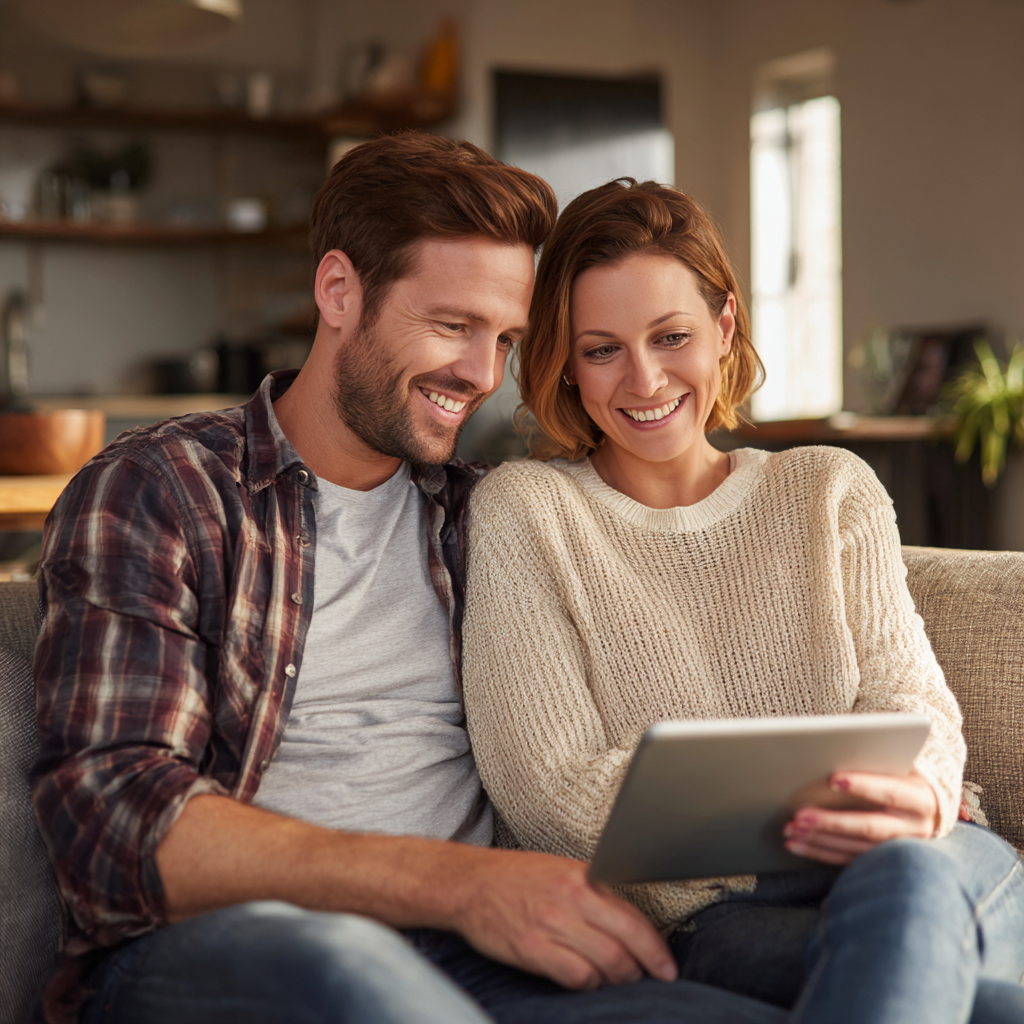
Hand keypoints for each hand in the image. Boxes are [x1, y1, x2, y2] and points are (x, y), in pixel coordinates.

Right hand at [448, 847, 676, 990]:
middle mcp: (570, 898)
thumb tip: (631, 924)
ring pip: (606, 963)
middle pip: (625, 944)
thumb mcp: (561, 871)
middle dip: (644, 970)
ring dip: (619, 980)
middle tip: (649, 980)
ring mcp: (550, 924)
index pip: (633, 917)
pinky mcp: (531, 948)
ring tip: (619, 982)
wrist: (469, 883)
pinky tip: (588, 982)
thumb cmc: (516, 878)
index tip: (667, 966)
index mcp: (582, 877)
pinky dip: (590, 985)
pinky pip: (576, 976)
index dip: (656, 948)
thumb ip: (595, 894)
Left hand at [782, 771, 938, 865]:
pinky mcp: (881, 860)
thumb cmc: (902, 774)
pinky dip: (819, 852)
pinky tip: (796, 844)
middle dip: (832, 822)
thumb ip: (874, 759)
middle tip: (800, 815)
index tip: (832, 779)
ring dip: (819, 839)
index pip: (892, 792)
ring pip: (855, 847)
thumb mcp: (898, 763)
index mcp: (921, 799)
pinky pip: (847, 860)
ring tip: (791, 829)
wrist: (926, 808)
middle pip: (869, 827)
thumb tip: (832, 750)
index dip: (863, 786)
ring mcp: (899, 849)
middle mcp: (915, 828)